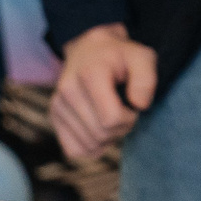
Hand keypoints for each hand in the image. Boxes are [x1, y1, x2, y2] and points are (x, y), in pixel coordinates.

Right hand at [50, 23, 156, 160]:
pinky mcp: (54, 118)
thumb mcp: (142, 57)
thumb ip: (146, 78)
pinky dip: (93, 146)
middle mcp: (68, 91)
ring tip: (113, 116)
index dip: (130, 118)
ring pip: (89, 145)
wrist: (90, 50)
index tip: (134, 105)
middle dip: (122, 128)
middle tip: (126, 111)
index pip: (111, 118)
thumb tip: (140, 105)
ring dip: (109, 138)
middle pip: (101, 134)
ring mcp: (57, 105)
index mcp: (90, 74)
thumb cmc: (121, 56)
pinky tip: (101, 130)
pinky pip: (75, 150)